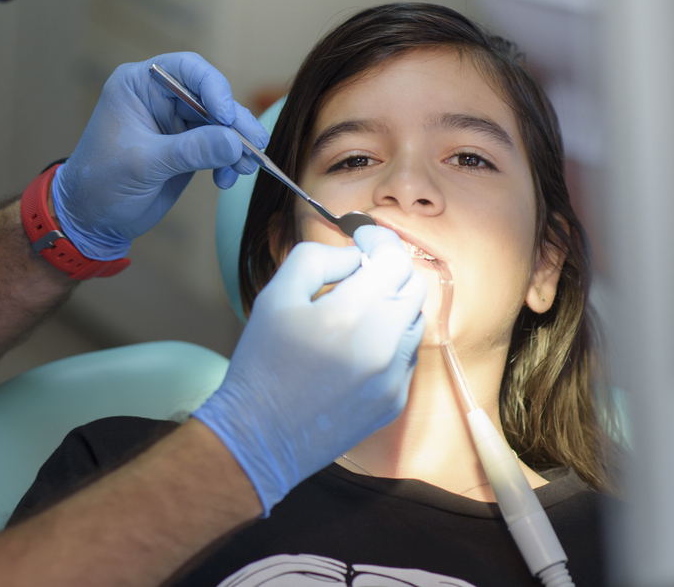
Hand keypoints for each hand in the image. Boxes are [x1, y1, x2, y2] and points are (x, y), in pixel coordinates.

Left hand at [52, 52, 266, 259]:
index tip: (226, 115)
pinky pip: (219, 147)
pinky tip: (227, 180)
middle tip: (255, 144)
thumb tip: (234, 142)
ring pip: (220, 124)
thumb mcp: (143, 165)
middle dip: (234, 122)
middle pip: (210, 97)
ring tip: (247, 167)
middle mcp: (159, 98)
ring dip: (237, 145)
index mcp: (138, 85)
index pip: (185, 69)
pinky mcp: (187, 148)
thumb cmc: (101, 184)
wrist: (92, 220)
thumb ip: (189, 151)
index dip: (212, 86)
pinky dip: (229, 161)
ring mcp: (175, 124)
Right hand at [193, 225, 426, 513]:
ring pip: (413, 319)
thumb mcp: (275, 296)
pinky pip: (406, 355)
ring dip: (389, 305)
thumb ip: (316, 259)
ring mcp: (394, 376)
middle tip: (353, 274)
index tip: (360, 237)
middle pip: (412, 285)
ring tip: (350, 313)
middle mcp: (383, 344)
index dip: (379, 240)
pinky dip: (388, 340)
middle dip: (386, 271)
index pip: (394, 259)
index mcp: (351, 313)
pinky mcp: (395, 400)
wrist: (261, 435)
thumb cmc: (262, 363)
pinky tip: (352, 348)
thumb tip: (351, 256)